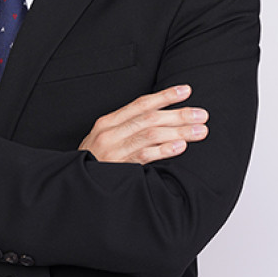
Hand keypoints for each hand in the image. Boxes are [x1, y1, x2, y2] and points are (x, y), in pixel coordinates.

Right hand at [78, 85, 207, 164]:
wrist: (75, 186)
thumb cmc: (94, 162)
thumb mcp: (105, 139)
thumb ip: (127, 129)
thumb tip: (160, 119)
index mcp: (108, 122)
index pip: (141, 104)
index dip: (165, 96)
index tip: (186, 91)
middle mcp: (110, 133)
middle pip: (149, 118)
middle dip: (178, 114)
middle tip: (202, 114)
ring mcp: (113, 151)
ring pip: (150, 135)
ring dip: (178, 132)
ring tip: (200, 131)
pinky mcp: (118, 169)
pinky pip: (144, 156)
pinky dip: (163, 150)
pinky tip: (180, 147)